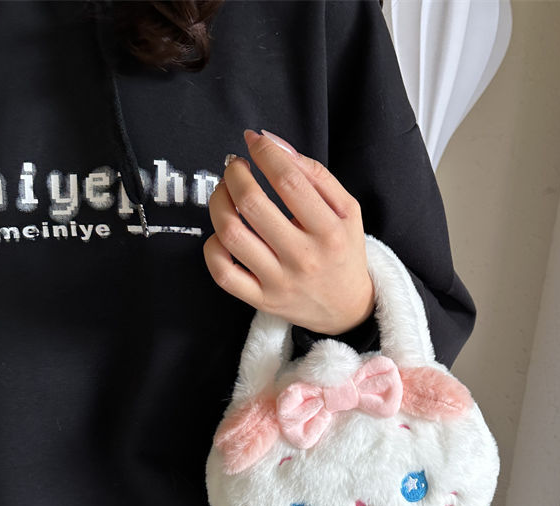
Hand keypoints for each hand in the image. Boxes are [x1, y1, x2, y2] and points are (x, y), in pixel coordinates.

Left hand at [204, 129, 374, 335]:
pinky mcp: (262, 300)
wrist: (346, 309)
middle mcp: (303, 258)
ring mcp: (279, 282)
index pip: (289, 181)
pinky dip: (213, 247)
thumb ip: (315, 174)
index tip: (254, 142)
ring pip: (231, 234)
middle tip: (236, 167)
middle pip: (252, 204)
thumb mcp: (346, 210)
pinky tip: (223, 233)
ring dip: (219, 202)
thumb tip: (272, 142)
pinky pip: (222, 273)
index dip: (264, 153)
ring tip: (226, 192)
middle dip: (235, 174)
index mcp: (329, 231)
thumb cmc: (343, 251)